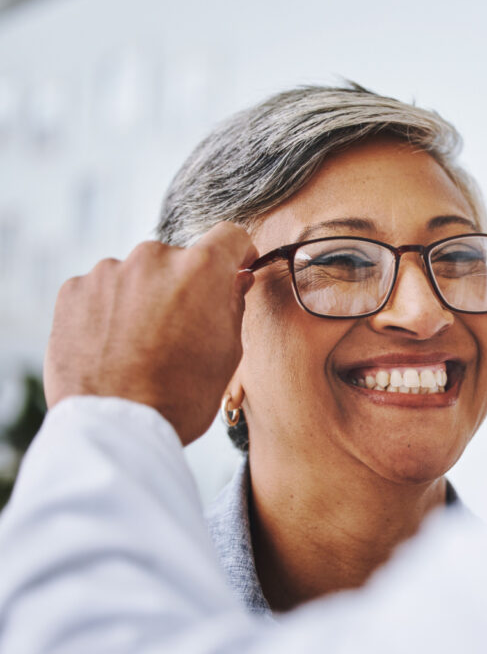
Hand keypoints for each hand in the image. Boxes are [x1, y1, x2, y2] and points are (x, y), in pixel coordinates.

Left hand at [44, 222, 257, 444]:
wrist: (117, 427)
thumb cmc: (182, 395)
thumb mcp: (228, 352)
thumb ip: (233, 305)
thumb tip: (234, 279)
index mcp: (200, 269)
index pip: (229, 236)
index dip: (236, 253)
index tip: (234, 268)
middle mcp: (153, 258)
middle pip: (178, 259)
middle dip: (183, 285)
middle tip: (181, 327)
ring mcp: (108, 272)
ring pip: (137, 275)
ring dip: (143, 297)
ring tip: (141, 343)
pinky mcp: (73, 290)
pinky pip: (101, 290)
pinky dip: (109, 310)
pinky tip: (113, 345)